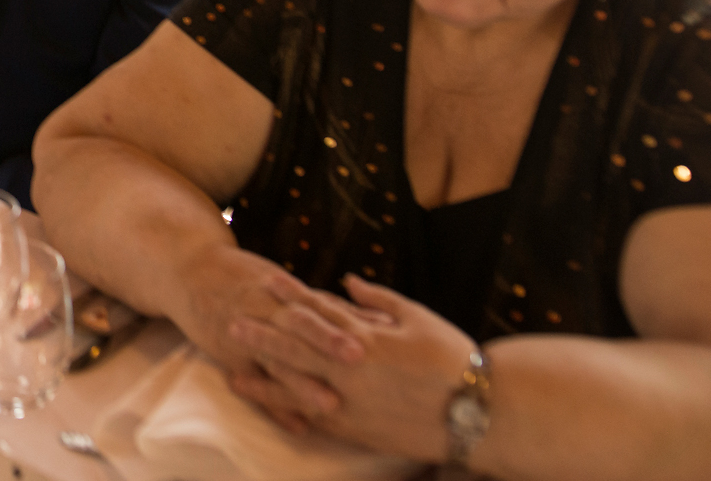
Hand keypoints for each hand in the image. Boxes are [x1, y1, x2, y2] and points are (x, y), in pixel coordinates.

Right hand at [173, 244, 364, 432]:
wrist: (188, 271)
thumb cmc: (242, 276)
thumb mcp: (279, 281)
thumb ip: (324, 303)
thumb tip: (378, 318)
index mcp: (281, 291)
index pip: (318, 304)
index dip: (347, 316)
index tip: (378, 328)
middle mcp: (265, 310)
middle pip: (299, 326)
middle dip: (327, 342)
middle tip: (359, 359)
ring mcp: (246, 335)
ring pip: (277, 360)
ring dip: (302, 382)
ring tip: (330, 403)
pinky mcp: (229, 357)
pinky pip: (255, 386)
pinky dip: (274, 406)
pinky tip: (297, 425)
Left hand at [227, 274, 474, 460]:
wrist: (480, 413)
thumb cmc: (455, 360)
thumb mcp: (418, 318)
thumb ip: (377, 300)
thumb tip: (345, 281)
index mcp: (366, 338)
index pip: (319, 310)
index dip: (290, 295)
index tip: (266, 280)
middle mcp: (351, 370)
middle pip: (296, 347)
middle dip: (262, 334)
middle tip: (231, 321)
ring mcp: (351, 403)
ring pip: (296, 387)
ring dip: (264, 377)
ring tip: (233, 369)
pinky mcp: (357, 431)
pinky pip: (315, 419)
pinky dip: (290, 412)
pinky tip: (269, 408)